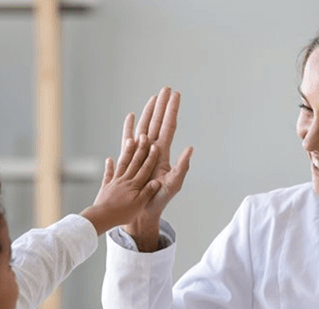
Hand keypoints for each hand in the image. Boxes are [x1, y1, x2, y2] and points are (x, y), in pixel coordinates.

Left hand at [81, 134, 160, 235]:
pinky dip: (109, 166)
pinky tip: (109, 159)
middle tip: (143, 136)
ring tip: (130, 140)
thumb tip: (157, 181)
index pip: (145, 168)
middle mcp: (125, 180)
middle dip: (140, 148)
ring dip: (127, 152)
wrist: (102, 217)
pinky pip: (108, 174)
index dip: (151, 157)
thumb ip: (148, 192)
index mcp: (135, 185)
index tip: (155, 146)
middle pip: (134, 162)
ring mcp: (115, 182)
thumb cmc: (122, 214)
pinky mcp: (106, 186)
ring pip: (122, 164)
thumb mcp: (139, 205)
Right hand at [121, 86, 192, 250]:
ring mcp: (140, 153)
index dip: (172, 110)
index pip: (169, 126)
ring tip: (152, 98)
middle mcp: (152, 150)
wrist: (143, 210)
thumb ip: (182, 166)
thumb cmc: (159, 199)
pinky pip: (128, 139)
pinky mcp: (129, 158)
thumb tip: (190, 148)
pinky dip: (128, 127)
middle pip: (157, 122)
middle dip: (161, 106)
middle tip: (165, 89)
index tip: (175, 95)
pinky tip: (130, 116)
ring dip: (148, 112)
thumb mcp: (174, 183)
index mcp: (163, 153)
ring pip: (144, 127)